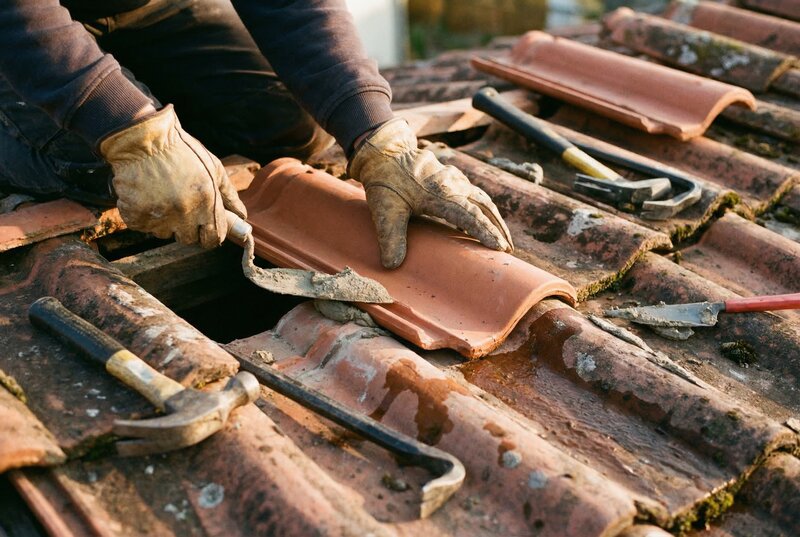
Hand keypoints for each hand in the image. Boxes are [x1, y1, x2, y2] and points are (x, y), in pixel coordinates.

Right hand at [99, 105, 246, 247]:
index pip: (214, 238)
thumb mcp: (213, 167)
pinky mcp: (135, 216)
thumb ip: (229, 195)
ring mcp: (158, 216)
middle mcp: (184, 212)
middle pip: (189, 239)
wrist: (142, 139)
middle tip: (181, 206)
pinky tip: (146, 195)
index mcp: (207, 202)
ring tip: (162, 195)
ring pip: (166, 233)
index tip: (206, 228)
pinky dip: (145, 216)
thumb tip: (243, 217)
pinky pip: (144, 227)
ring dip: (166, 221)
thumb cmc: (182, 151)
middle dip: (188, 228)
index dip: (210, 235)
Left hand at [348, 118, 512, 268]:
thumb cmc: (385, 181)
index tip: (501, 248)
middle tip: (509, 250)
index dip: (487, 232)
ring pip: (482, 199)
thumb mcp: (384, 211)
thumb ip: (390, 238)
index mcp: (440, 195)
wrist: (385, 152)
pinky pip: (474, 193)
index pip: (470, 216)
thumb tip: (391, 265)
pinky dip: (483, 207)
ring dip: (494, 217)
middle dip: (499, 228)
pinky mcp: (452, 177)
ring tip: (502, 237)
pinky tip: (482, 219)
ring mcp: (454, 179)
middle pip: (485, 207)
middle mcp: (453, 185)